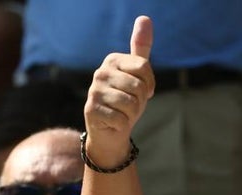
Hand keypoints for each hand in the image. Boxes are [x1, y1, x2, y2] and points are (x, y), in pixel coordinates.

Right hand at [83, 15, 154, 165]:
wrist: (111, 130)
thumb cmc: (128, 100)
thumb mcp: (138, 74)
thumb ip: (141, 48)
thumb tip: (145, 18)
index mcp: (113, 60)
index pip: (144, 67)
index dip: (150, 84)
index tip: (144, 90)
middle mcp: (101, 72)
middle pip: (138, 87)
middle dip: (141, 101)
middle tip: (131, 105)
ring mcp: (94, 91)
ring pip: (131, 104)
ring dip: (132, 114)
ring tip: (123, 113)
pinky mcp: (91, 110)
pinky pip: (122, 120)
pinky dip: (123, 125)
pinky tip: (114, 122)